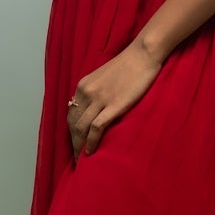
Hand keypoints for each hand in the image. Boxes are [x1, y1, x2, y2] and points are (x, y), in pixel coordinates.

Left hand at [68, 37, 161, 161]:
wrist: (143, 55)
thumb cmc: (128, 66)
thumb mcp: (104, 77)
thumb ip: (96, 92)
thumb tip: (93, 110)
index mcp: (82, 86)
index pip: (71, 114)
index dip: (71, 132)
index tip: (75, 144)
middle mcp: (86, 93)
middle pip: (73, 124)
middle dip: (73, 143)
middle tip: (77, 158)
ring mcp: (99, 99)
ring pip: (81, 128)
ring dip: (79, 147)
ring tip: (82, 159)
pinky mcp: (113, 105)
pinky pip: (96, 128)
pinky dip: (91, 142)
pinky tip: (91, 152)